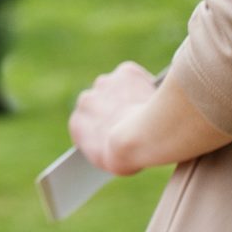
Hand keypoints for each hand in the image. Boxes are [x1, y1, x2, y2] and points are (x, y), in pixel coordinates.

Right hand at [69, 61, 159, 176]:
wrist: (141, 138)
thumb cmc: (126, 156)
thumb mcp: (106, 159)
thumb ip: (102, 144)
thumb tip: (113, 143)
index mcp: (77, 122)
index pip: (90, 121)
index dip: (105, 125)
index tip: (117, 130)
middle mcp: (86, 99)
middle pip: (101, 101)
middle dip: (114, 107)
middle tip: (135, 119)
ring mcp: (105, 84)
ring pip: (119, 87)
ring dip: (128, 94)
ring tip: (148, 108)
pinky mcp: (125, 72)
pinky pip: (135, 77)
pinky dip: (144, 84)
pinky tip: (154, 97)